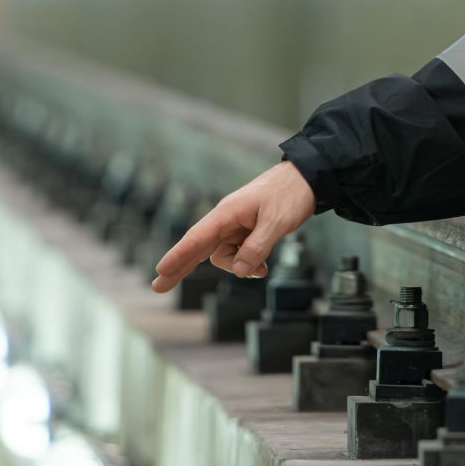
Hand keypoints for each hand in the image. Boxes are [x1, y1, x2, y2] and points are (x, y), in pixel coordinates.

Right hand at [151, 160, 317, 291]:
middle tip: (157, 287)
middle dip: (180, 267)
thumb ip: (257, 247)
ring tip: (261, 270)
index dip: (178, 255)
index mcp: (227, 213)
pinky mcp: (245, 231)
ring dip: (239, 267)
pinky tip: (262, 268)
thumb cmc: (289, 194)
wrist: (307, 178)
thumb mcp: (277, 222)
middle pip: (198, 248)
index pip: (197, 237)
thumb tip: (238, 271)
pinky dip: (247, 263)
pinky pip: (238, 254)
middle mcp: (226, 220)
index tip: (161, 270)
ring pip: (224, 256)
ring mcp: (235, 226)